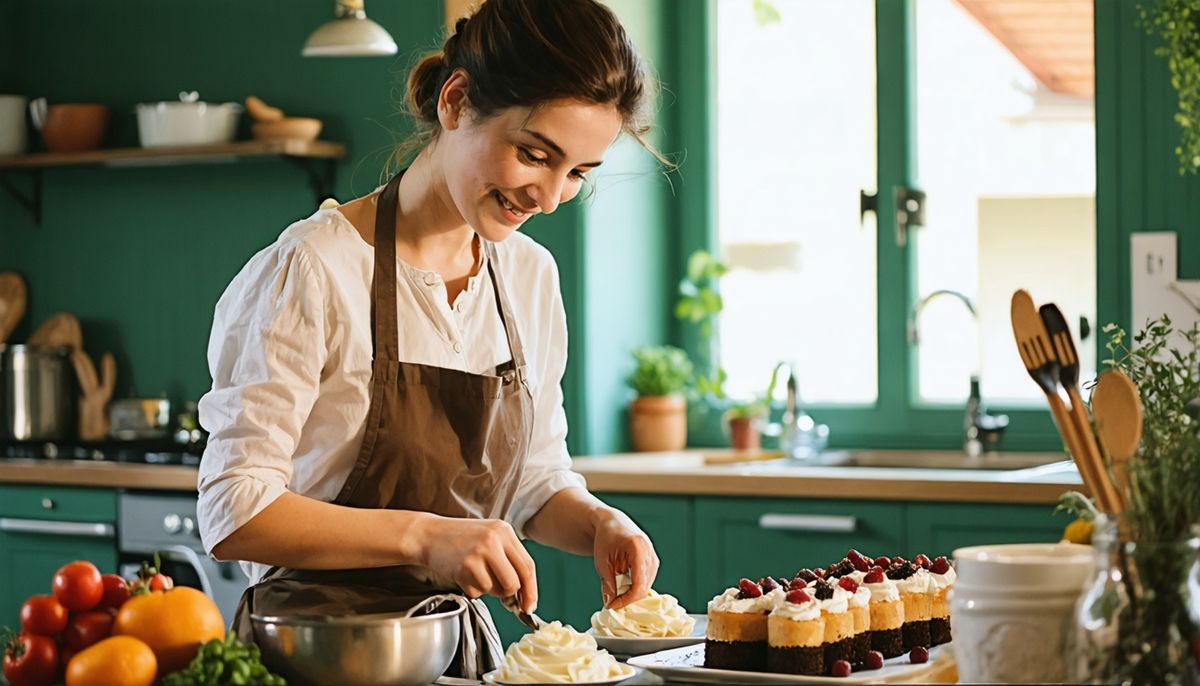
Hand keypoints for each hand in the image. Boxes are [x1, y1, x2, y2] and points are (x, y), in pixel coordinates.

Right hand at [415, 515, 537, 612]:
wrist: (429, 534)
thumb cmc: (460, 539)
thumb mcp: (490, 538)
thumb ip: (508, 559)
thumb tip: (523, 592)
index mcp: (505, 531)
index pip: (528, 566)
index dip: (531, 590)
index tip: (529, 605)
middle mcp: (495, 540)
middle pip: (516, 582)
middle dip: (508, 594)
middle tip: (496, 589)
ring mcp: (480, 552)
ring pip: (498, 589)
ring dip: (488, 590)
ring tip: (475, 574)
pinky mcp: (465, 566)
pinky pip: (479, 591)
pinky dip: (473, 590)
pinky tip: (463, 575)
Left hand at [592, 508, 658, 609]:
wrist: (613, 524)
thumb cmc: (606, 538)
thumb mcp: (601, 561)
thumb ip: (607, 583)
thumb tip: (610, 603)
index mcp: (638, 548)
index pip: (638, 584)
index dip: (626, 599)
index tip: (613, 605)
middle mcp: (650, 552)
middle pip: (643, 587)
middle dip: (627, 597)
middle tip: (610, 601)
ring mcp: (654, 557)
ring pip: (646, 586)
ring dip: (631, 592)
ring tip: (614, 589)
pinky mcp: (653, 562)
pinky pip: (646, 581)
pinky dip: (634, 586)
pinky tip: (622, 583)